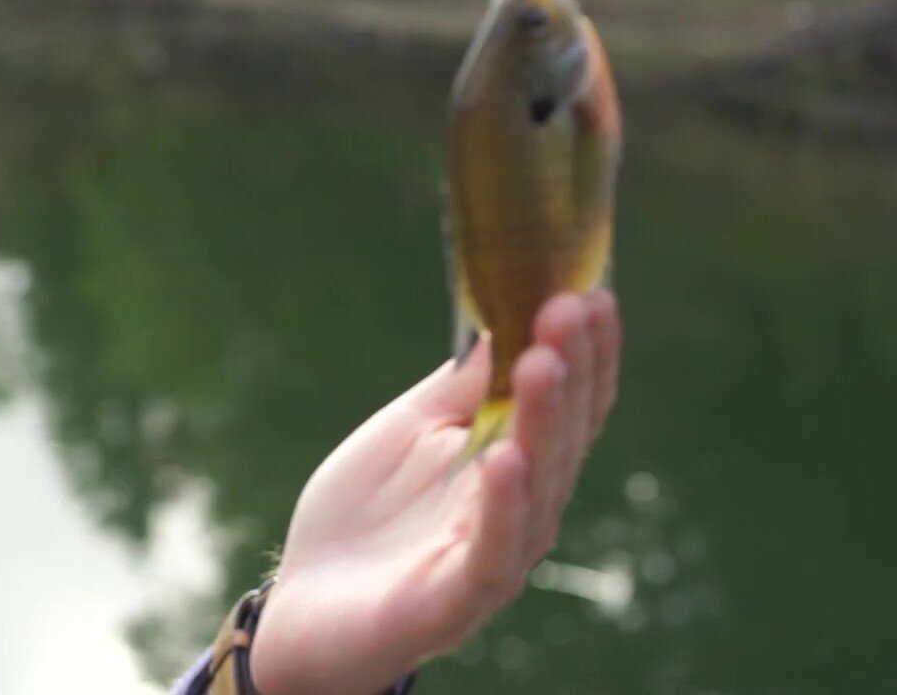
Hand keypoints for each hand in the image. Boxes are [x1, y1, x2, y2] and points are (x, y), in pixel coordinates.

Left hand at [247, 291, 621, 694]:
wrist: (306, 604)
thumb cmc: (365, 515)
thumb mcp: (411, 429)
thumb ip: (462, 385)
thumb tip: (506, 314)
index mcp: (516, 464)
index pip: (571, 404)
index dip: (586, 352)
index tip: (590, 291)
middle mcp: (522, 511)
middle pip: (563, 437)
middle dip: (570, 369)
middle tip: (572, 308)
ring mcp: (495, 558)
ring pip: (537, 487)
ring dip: (544, 422)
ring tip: (544, 362)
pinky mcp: (456, 601)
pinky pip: (492, 552)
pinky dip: (502, 505)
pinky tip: (505, 458)